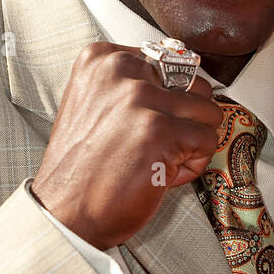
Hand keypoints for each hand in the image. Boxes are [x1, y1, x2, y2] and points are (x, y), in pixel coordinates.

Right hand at [32, 42, 221, 250]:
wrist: (65, 214)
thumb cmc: (85, 168)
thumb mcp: (99, 105)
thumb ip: (136, 84)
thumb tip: (188, 77)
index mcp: (103, 58)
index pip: (173, 63)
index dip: (168, 101)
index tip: (140, 124)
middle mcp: (121, 70)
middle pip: (196, 84)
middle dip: (186, 119)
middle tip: (152, 145)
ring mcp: (140, 99)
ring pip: (208, 112)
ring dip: (191, 143)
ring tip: (157, 159)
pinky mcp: (161, 130)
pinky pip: (208, 140)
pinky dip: (193, 165)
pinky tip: (160, 174)